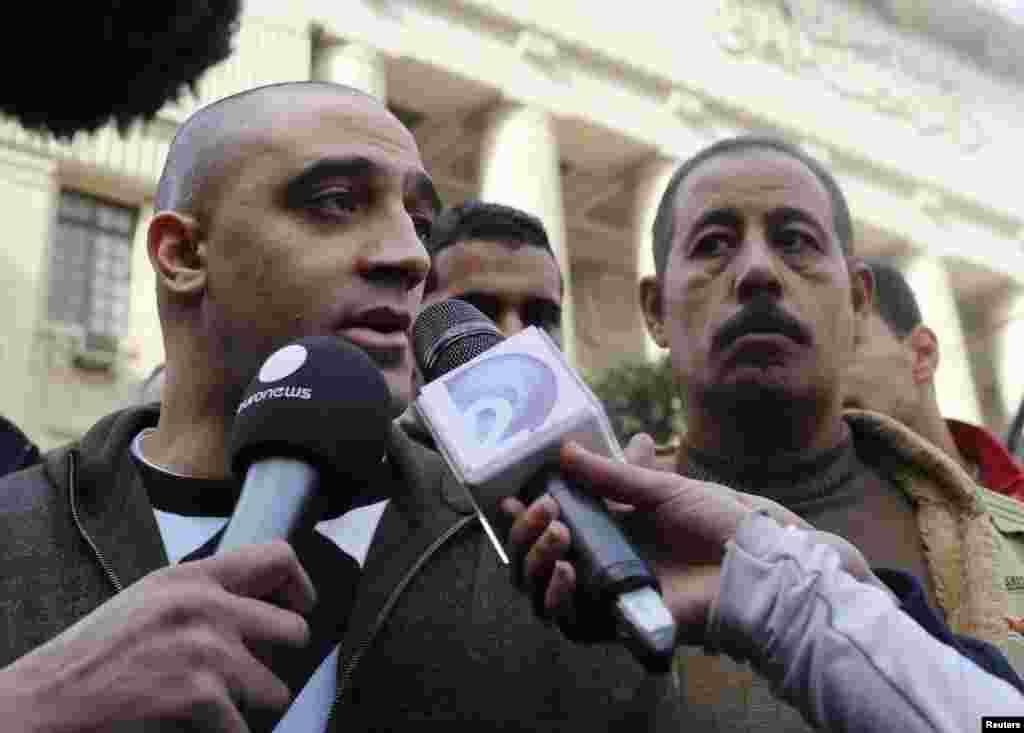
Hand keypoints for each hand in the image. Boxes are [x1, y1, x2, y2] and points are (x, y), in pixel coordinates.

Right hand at [0, 540, 314, 732]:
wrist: (47, 700)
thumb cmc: (96, 656)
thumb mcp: (151, 600)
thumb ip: (205, 596)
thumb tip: (263, 607)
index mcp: (192, 578)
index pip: (278, 557)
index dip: (300, 587)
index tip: (298, 608)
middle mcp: (206, 606)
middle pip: (294, 631)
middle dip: (274, 662)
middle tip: (244, 677)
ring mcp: (206, 650)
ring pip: (275, 689)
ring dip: (247, 706)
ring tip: (206, 705)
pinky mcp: (200, 695)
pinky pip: (245, 729)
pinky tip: (189, 726)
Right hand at [503, 434, 809, 643]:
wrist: (752, 565)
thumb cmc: (715, 524)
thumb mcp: (660, 488)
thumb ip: (611, 475)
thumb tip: (563, 450)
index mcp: (606, 528)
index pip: (548, 526)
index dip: (522, 516)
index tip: (509, 496)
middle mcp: (597, 561)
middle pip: (534, 560)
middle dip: (524, 534)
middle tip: (542, 509)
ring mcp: (603, 594)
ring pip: (540, 592)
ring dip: (535, 562)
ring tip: (558, 534)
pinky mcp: (614, 624)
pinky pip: (567, 623)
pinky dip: (557, 598)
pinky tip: (569, 572)